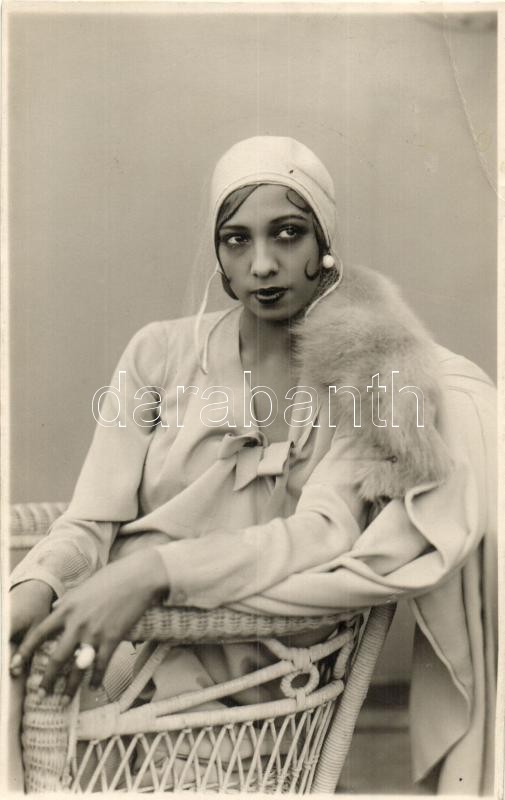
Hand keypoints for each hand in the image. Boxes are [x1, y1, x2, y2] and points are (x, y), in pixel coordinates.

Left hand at [10, 549, 167, 702]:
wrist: (137, 578)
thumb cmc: (111, 578)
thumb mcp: (83, 588)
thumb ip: (68, 601)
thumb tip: (56, 608)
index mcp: (66, 609)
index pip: (39, 634)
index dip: (25, 651)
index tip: (15, 665)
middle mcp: (76, 624)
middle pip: (56, 658)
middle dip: (47, 680)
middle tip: (41, 694)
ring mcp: (94, 633)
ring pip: (77, 668)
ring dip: (70, 687)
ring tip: (64, 701)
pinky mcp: (112, 638)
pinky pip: (101, 666)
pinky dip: (97, 679)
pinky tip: (94, 687)